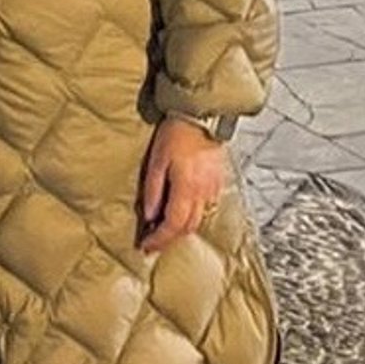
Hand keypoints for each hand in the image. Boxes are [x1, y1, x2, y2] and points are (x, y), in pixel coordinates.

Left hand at [137, 117, 227, 254]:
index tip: (146, 246)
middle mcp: (203, 193)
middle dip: (169, 238)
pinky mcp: (218, 182)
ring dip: (180, 228)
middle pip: (187, 227)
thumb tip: (148, 216)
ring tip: (163, 228)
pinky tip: (180, 210)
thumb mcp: (156, 161)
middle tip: (153, 242)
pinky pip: (205, 207)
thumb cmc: (176, 134)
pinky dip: (191, 215)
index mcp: (187, 188)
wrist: (202, 117)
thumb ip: (153, 191)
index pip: (173, 225)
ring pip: (198, 219)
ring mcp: (213, 188)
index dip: (159, 239)